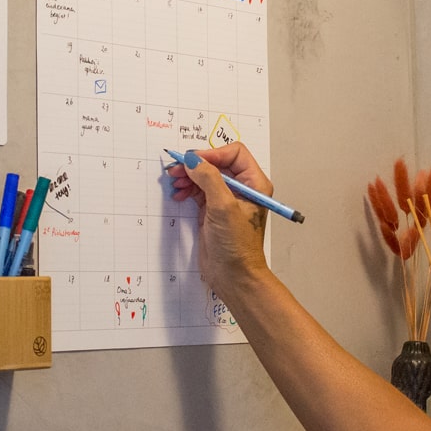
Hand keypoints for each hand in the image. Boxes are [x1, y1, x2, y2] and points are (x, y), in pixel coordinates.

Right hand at [166, 143, 272, 295]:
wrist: (234, 276)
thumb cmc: (238, 247)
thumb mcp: (223, 208)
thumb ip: (209, 179)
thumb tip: (194, 160)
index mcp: (254, 183)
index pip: (234, 154)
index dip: (212, 154)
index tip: (194, 161)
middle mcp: (243, 189)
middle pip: (217, 163)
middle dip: (196, 164)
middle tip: (176, 169)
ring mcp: (227, 199)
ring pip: (205, 176)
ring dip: (189, 176)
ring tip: (175, 182)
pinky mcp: (213, 210)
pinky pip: (199, 190)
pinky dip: (187, 188)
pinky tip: (178, 193)